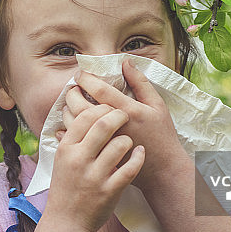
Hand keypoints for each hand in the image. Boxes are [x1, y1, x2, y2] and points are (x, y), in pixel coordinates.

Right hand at [45, 103, 144, 231]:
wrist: (67, 221)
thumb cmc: (66, 187)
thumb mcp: (61, 159)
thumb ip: (70, 137)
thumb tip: (74, 108)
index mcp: (66, 149)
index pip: (85, 117)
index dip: (101, 108)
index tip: (109, 109)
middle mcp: (79, 160)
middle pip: (103, 126)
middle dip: (118, 116)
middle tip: (124, 116)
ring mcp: (95, 177)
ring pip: (120, 145)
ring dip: (128, 139)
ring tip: (128, 140)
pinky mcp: (110, 191)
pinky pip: (130, 168)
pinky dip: (138, 157)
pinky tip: (140, 152)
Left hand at [64, 59, 184, 186]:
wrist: (162, 169)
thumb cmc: (161, 135)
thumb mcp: (157, 105)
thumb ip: (140, 83)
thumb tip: (125, 62)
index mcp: (127, 111)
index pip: (99, 90)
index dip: (86, 79)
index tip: (81, 74)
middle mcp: (112, 127)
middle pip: (81, 106)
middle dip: (72, 93)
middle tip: (72, 88)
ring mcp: (103, 143)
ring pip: (75, 123)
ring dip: (68, 109)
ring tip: (70, 102)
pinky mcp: (98, 155)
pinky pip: (76, 141)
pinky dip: (68, 129)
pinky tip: (71, 122)